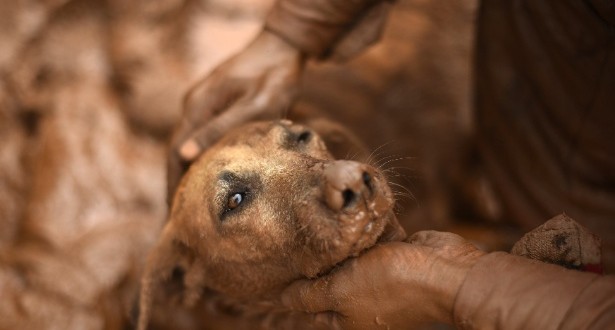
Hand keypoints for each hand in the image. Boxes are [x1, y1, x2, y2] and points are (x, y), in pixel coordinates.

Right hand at [167, 30, 304, 199]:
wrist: (283, 46)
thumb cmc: (274, 76)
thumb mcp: (253, 106)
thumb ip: (219, 129)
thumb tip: (184, 156)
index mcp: (198, 107)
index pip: (175, 153)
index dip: (172, 184)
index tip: (173, 213)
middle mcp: (195, 104)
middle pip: (176, 150)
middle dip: (176, 183)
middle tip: (179, 217)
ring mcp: (202, 102)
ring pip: (187, 144)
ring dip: (186, 172)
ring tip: (190, 204)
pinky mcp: (214, 102)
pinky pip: (200, 135)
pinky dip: (199, 158)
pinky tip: (207, 175)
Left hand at [280, 231, 485, 328]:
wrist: (447, 273)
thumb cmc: (391, 285)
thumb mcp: (340, 292)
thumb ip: (309, 296)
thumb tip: (281, 299)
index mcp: (349, 320)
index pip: (312, 305)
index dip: (300, 284)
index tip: (290, 257)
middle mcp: (364, 303)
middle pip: (331, 280)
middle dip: (323, 257)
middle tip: (308, 234)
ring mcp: (381, 280)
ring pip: (352, 258)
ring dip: (345, 242)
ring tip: (330, 220)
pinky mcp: (397, 257)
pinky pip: (374, 243)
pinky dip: (369, 232)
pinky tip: (359, 216)